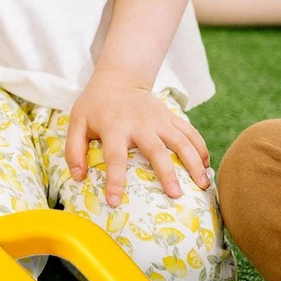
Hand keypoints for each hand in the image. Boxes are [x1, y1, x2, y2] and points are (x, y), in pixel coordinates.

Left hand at [66, 70, 210, 207]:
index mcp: (114, 127)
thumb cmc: (94, 106)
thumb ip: (73, 150)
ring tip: (203, 185)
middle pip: (157, 150)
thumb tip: (78, 177)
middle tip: (176, 196)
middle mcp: (141, 123)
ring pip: (182, 141)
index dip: (114, 180)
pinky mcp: (172, 116)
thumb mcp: (76, 123)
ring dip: (194, 163)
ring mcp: (160, 119)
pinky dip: (201, 148)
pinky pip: (190, 133)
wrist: (119, 78)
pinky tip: (207, 167)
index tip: (115, 201)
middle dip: (167, 173)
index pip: (114, 157)